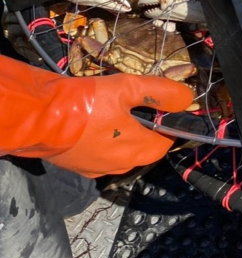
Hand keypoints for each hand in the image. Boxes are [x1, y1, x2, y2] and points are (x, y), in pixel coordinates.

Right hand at [0, 55, 191, 177]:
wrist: (38, 118)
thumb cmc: (87, 103)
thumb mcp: (130, 87)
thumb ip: (162, 93)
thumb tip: (187, 99)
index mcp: (138, 150)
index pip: (166, 143)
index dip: (169, 125)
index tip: (162, 107)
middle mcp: (120, 166)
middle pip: (145, 148)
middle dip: (146, 129)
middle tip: (135, 105)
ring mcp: (97, 169)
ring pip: (123, 152)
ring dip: (124, 134)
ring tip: (114, 110)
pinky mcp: (79, 167)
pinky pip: (102, 154)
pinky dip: (105, 140)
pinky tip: (95, 123)